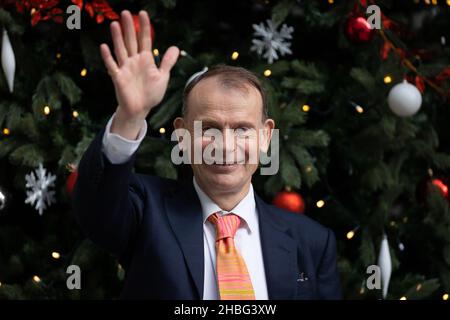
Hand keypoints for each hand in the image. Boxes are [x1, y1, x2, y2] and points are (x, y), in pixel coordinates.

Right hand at [100, 10, 178, 138]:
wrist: (140, 109)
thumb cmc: (151, 94)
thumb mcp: (162, 77)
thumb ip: (167, 62)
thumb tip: (175, 47)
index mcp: (145, 60)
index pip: (144, 40)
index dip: (144, 27)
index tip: (143, 13)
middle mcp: (134, 61)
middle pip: (131, 41)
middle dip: (129, 28)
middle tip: (125, 12)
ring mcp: (125, 68)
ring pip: (120, 50)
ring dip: (117, 38)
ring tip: (115, 24)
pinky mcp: (118, 78)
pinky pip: (112, 66)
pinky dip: (108, 57)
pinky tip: (104, 46)